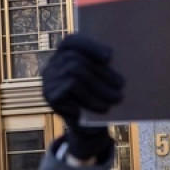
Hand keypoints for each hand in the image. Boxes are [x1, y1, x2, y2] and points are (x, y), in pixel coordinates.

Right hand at [41, 34, 124, 159]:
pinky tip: (102, 108)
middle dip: (102, 72)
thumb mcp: (101, 79)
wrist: (88, 127)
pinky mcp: (50, 96)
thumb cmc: (97, 97)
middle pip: (76, 59)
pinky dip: (90, 98)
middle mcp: (52, 65)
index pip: (71, 41)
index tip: (109, 56)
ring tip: (116, 99)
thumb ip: (103, 65)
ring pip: (74, 71)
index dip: (89, 45)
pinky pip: (70, 88)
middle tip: (121, 85)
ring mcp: (48, 80)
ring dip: (100, 87)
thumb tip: (113, 56)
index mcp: (63, 55)